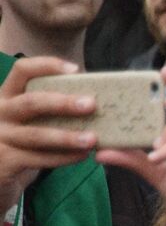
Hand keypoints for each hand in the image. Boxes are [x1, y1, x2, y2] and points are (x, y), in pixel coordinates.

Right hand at [0, 57, 96, 212]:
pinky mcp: (5, 160)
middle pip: (31, 102)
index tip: (75, 69)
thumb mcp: (30, 116)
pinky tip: (82, 156)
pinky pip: (38, 158)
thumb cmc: (23, 136)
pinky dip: (62, 158)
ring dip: (67, 137)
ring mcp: (0, 136)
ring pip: (36, 135)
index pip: (22, 70)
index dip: (47, 66)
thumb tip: (96, 93)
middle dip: (62, 103)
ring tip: (93, 139)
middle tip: (91, 104)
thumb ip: (52, 103)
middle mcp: (0, 112)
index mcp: (8, 94)